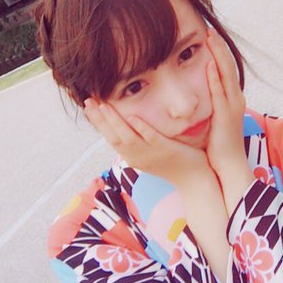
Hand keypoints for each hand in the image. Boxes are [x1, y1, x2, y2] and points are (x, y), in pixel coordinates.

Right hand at [84, 98, 210, 187]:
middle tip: (87, 101)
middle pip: (112, 137)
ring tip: (104, 106)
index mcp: (132, 157)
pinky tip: (133, 117)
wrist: (194, 180)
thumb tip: (128, 124)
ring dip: (115, 121)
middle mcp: (137, 157)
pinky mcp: (166, 150)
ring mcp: (151, 154)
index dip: (98, 122)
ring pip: (128, 137)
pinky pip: (151, 138)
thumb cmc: (173, 164)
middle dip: (99, 119)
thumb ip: (138, 141)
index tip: (88, 106)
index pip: (109, 138)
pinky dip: (141, 128)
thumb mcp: (149, 154)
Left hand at [205, 29, 254, 209]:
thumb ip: (208, 107)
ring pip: (226, 75)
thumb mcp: (213, 121)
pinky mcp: (225, 116)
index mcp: (230, 100)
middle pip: (228, 68)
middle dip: (219, 49)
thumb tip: (197, 97)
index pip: (225, 72)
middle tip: (210, 31)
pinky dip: (215, 78)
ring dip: (218, 56)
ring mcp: (232, 107)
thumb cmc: (218, 147)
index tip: (210, 38)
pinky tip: (209, 65)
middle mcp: (234, 100)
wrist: (228, 167)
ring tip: (211, 39)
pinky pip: (219, 93)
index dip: (218, 54)